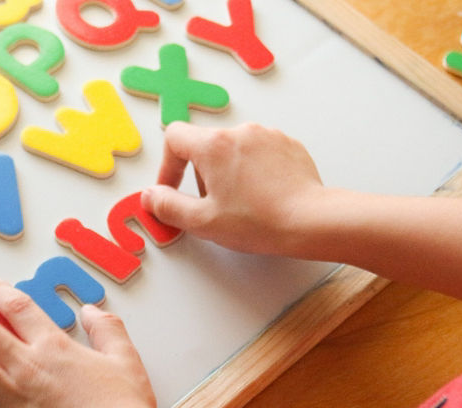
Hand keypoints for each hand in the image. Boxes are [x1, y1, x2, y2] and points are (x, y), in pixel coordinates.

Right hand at [140, 121, 325, 256]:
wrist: (310, 220)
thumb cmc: (259, 221)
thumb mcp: (202, 221)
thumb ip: (168, 206)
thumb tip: (150, 196)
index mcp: (213, 145)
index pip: (174, 137)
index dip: (168, 165)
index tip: (173, 187)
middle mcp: (240, 132)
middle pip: (205, 145)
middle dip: (202, 174)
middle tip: (215, 205)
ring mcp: (267, 135)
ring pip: (234, 149)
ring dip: (229, 173)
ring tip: (243, 204)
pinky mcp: (288, 145)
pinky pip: (260, 153)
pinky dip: (255, 171)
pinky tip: (263, 197)